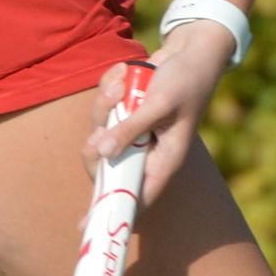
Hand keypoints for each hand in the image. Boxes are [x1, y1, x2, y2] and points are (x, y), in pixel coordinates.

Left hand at [87, 25, 230, 208]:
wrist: (192, 50)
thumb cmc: (186, 81)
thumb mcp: (160, 104)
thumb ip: (132, 128)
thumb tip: (102, 153)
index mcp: (163, 160)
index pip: (135, 197)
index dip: (110, 210)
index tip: (83, 225)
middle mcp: (146, 151)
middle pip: (105, 165)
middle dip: (97, 142)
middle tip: (99, 128)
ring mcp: (133, 131)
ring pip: (100, 131)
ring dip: (106, 104)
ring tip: (125, 82)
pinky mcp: (124, 112)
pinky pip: (103, 107)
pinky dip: (108, 87)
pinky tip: (125, 73)